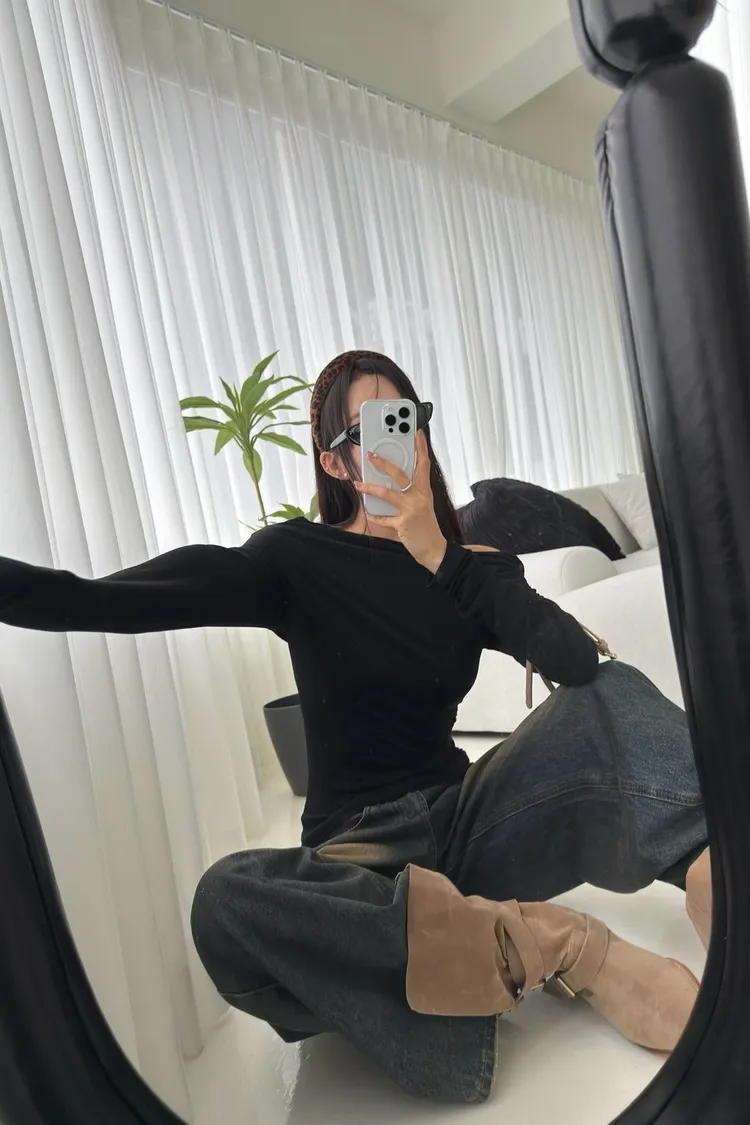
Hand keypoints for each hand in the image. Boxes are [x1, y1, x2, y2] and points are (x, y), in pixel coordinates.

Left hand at [355, 431, 447, 572]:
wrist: (435, 549)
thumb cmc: (426, 526)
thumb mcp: (423, 505)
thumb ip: (411, 493)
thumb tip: (391, 482)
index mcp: (425, 490)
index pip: (424, 464)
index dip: (421, 447)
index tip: (416, 432)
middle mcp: (420, 497)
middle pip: (401, 474)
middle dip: (384, 463)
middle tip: (371, 455)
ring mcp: (412, 509)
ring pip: (388, 493)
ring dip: (370, 487)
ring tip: (359, 484)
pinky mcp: (404, 523)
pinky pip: (384, 518)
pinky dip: (376, 516)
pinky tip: (370, 513)